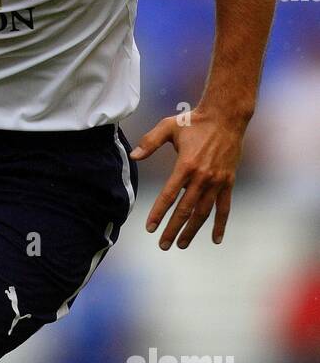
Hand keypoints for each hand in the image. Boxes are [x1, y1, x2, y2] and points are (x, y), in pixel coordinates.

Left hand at [129, 107, 246, 249]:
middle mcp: (202, 177)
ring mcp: (216, 181)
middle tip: (163, 245)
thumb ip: (150, 142)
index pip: (169, 195)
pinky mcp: (228, 182)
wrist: (226, 117)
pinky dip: (220, 224)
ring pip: (203, 212)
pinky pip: (224, 208)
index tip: (150, 228)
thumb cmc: (194, 121)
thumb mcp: (168, 126)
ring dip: (192, 230)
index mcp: (185, 165)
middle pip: (185, 210)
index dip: (158, 213)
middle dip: (173, 229)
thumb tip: (133, 156)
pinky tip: (215, 239)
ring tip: (181, 244)